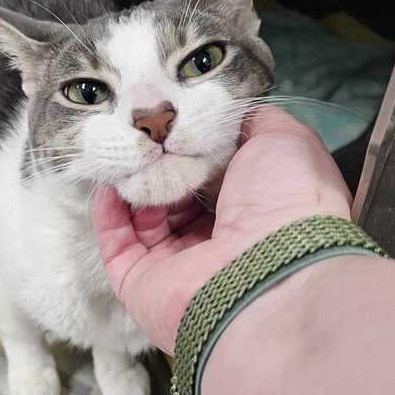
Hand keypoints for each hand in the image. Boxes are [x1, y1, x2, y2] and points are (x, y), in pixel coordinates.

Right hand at [93, 106, 351, 353]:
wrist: (268, 270)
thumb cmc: (285, 201)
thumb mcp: (284, 141)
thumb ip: (256, 122)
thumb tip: (230, 111)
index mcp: (254, 213)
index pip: (215, 178)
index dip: (196, 149)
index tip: (177, 120)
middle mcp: (217, 243)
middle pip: (176, 196)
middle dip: (161, 163)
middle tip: (144, 132)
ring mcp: (177, 266)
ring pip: (144, 218)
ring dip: (135, 183)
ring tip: (126, 151)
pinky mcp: (141, 284)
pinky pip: (117, 243)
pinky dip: (109, 213)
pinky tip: (109, 184)